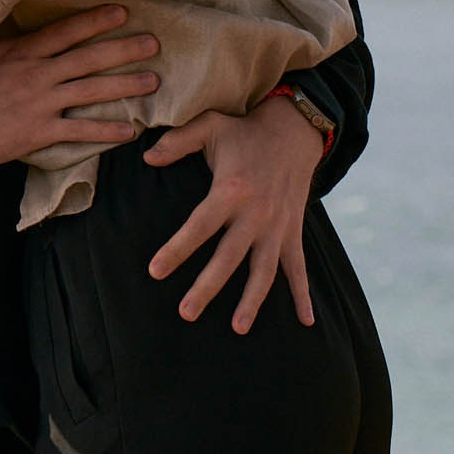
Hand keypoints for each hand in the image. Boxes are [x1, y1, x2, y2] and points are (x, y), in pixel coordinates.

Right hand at [0, 7, 158, 168]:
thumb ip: (4, 41)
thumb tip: (14, 25)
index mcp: (22, 51)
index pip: (67, 31)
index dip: (96, 21)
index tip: (123, 13)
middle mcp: (37, 73)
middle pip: (89, 58)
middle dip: (124, 50)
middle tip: (154, 43)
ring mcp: (40, 102)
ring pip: (91, 91)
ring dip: (125, 86)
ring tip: (152, 82)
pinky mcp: (37, 132)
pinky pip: (79, 130)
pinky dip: (105, 132)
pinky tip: (128, 133)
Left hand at [144, 94, 324, 332]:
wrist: (295, 130)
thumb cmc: (245, 130)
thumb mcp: (210, 125)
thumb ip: (177, 142)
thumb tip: (147, 160)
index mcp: (231, 190)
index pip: (200, 225)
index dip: (178, 249)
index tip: (155, 271)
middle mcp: (256, 213)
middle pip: (229, 257)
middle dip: (208, 286)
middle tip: (186, 312)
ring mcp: (278, 226)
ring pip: (265, 270)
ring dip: (253, 300)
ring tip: (238, 327)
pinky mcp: (293, 231)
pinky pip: (299, 267)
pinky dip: (303, 294)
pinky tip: (306, 321)